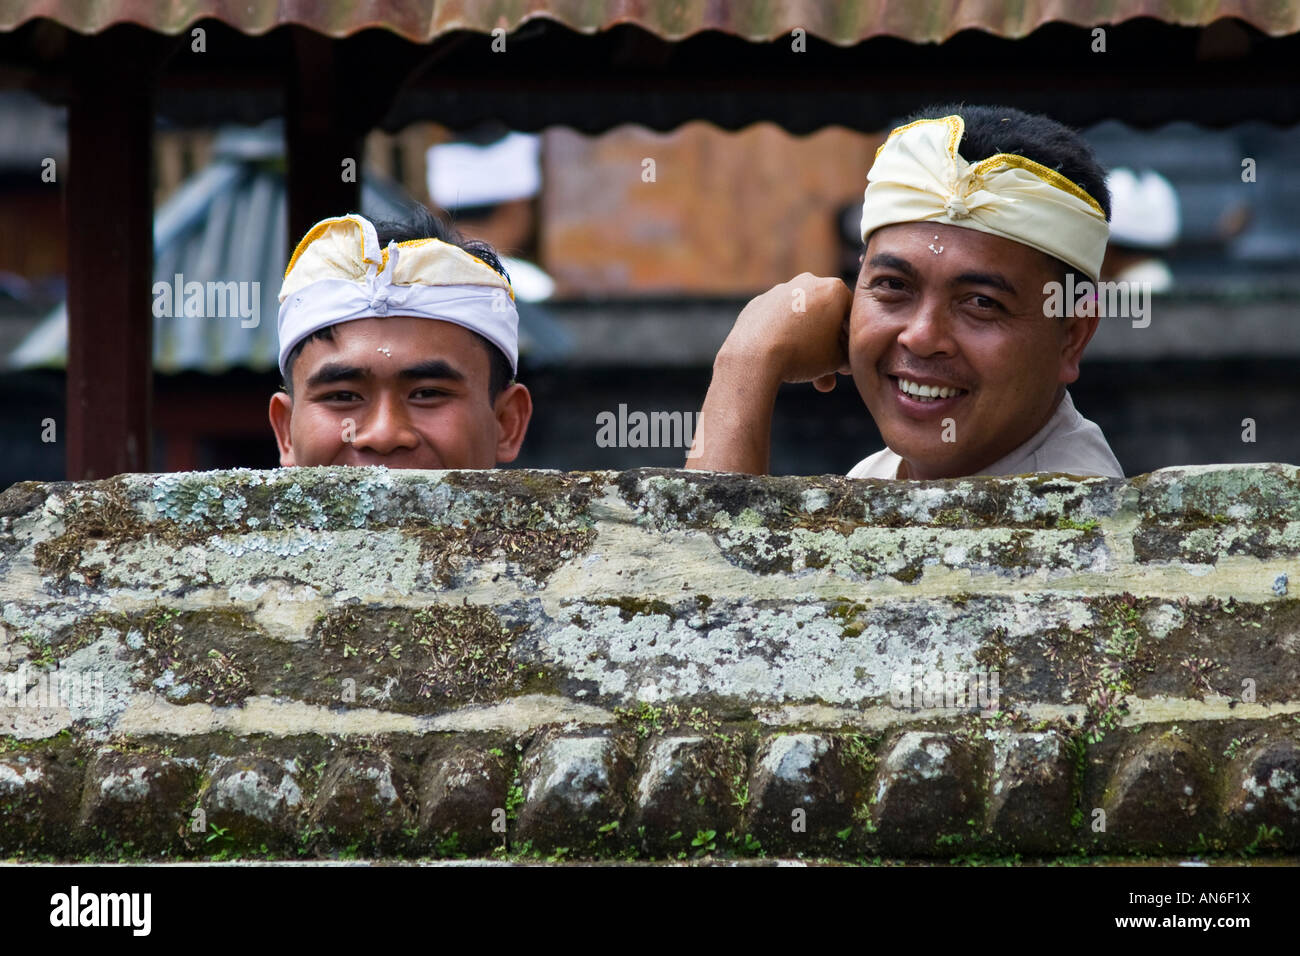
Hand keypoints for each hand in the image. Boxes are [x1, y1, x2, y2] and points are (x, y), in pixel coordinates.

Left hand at [717, 273, 852, 391]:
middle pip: (824, 317)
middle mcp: (806, 282)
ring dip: (805, 345)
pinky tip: (780, 358)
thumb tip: (844, 360)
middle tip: (828, 372)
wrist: (755, 357)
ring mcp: (779, 291)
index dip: (851, 341)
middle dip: (827, 347)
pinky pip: (777, 322)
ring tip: (804, 373)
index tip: (847, 361)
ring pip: (800, 320)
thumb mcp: (837, 361)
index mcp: (833, 289)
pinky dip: (782, 337)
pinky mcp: (758, 304)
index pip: (851, 315)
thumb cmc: (802, 354)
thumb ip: (847, 356)